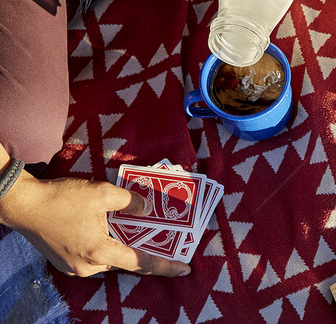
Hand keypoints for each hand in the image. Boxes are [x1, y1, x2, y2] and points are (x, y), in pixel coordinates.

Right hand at [0, 172, 190, 276]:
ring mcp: (74, 266)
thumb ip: (130, 202)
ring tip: (139, 230)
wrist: (22, 205)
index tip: (185, 268)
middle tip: (165, 240)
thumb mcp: (102, 193)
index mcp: (99, 252)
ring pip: (109, 258)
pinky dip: (106, 245)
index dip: (165, 266)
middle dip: (144, 250)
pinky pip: (94, 256)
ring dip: (122, 245)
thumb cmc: (62, 199)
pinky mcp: (64, 261)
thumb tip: (147, 209)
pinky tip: (111, 230)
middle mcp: (88, 266)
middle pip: (125, 260)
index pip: (140, 263)